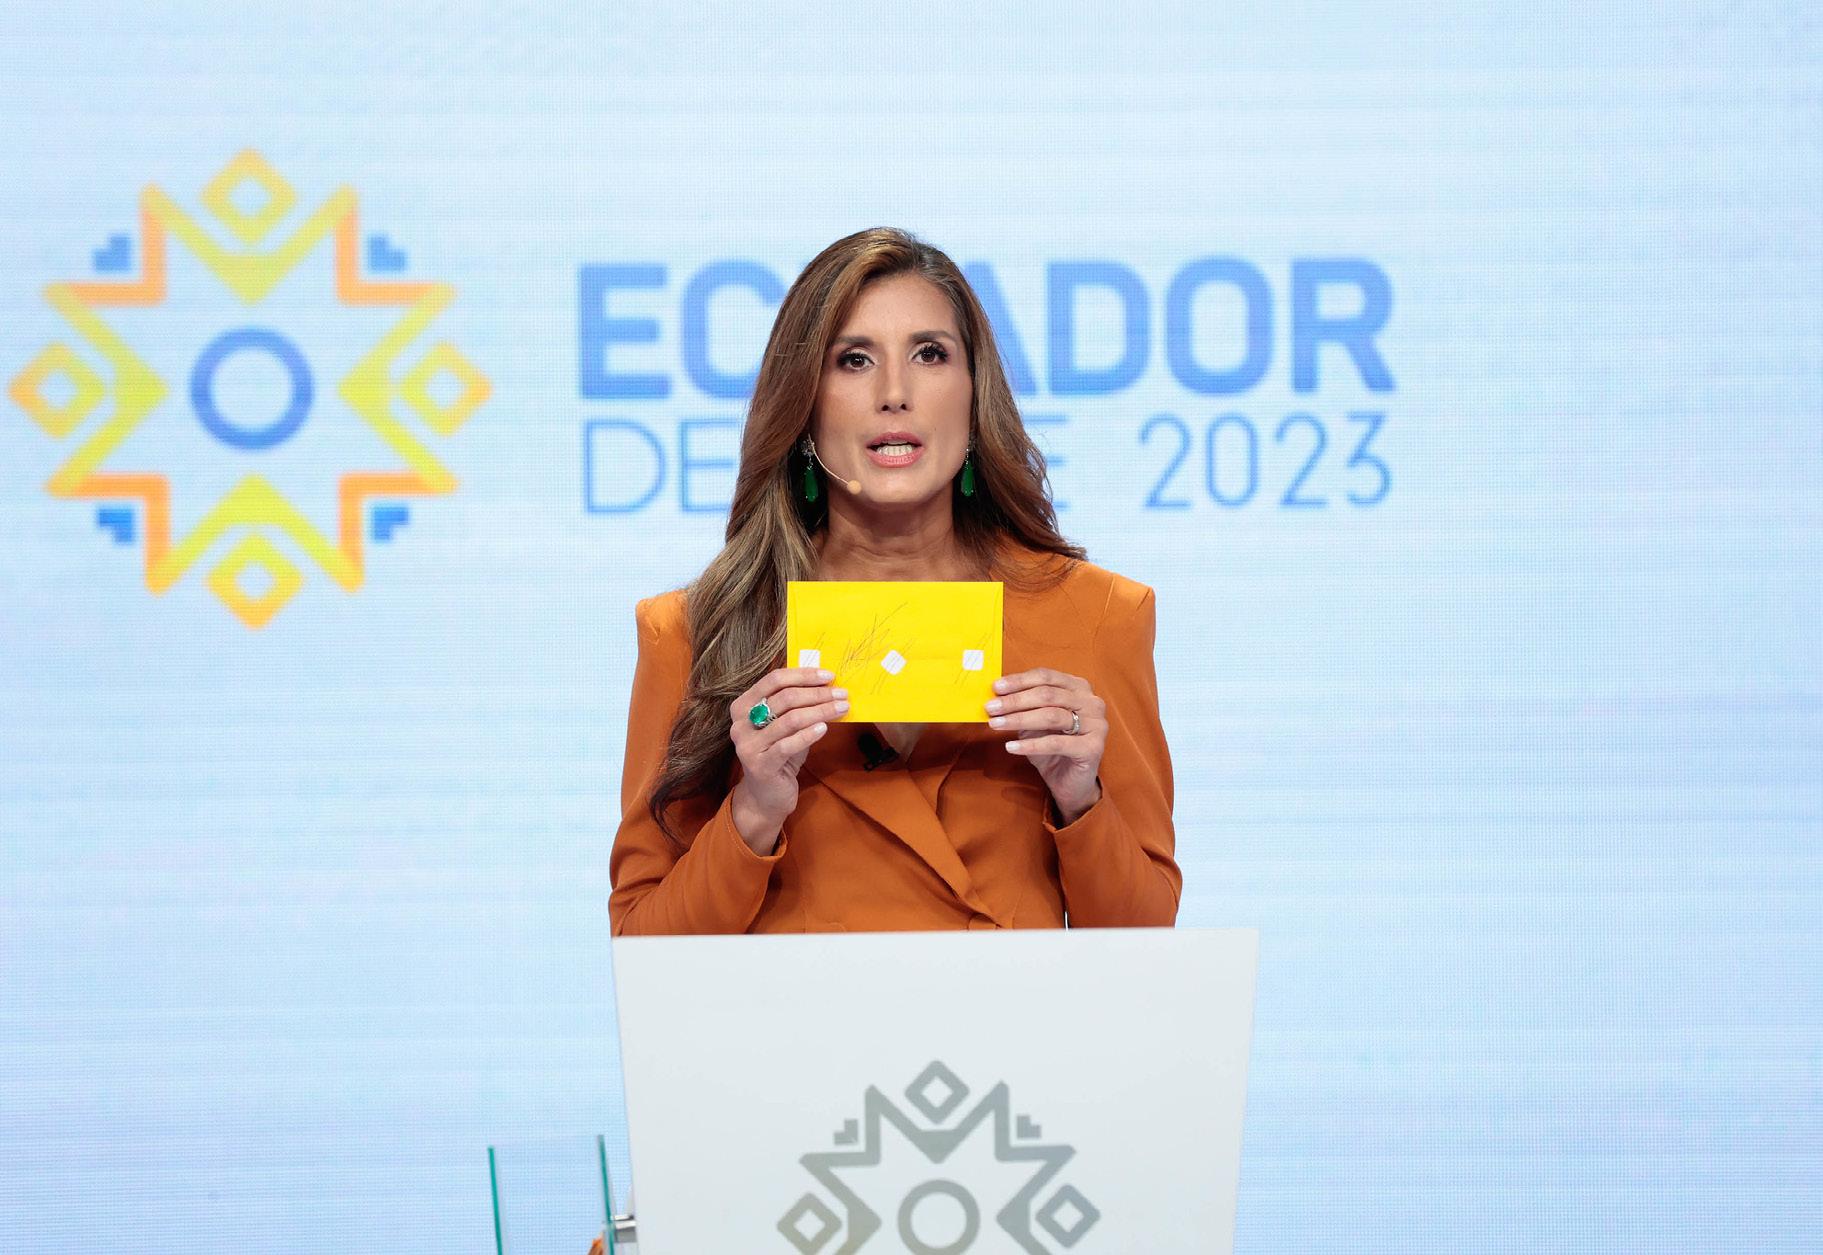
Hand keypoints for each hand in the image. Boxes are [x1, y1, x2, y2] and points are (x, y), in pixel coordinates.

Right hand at [727, 666, 847, 853]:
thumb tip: (826, 683)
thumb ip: (796, 705)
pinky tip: (825, 728)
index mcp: (743, 706)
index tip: (829, 676)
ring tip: (842, 708)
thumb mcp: (785, 725)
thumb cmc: (779, 755)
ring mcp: (748, 745)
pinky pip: (788, 744)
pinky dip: (809, 734)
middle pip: (784, 698)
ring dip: (820, 711)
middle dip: (818, 694)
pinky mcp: (760, 765)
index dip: (803, 675)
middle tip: (842, 694)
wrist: (766, 796)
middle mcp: (740, 723)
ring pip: (790, 719)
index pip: (774, 680)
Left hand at [986, 667, 1105, 824]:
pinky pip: (1056, 743)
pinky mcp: (1093, 748)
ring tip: (995, 724)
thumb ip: (1023, 707)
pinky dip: (1030, 744)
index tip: (995, 687)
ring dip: (1019, 719)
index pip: (1046, 676)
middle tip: (991, 707)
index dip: (1019, 681)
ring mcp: (1096, 724)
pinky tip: (1011, 746)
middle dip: (1015, 701)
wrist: (1071, 782)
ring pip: (1051, 716)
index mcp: (1079, 687)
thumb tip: (996, 696)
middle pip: (1047, 695)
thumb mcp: (1035, 723)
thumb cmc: (1052, 747)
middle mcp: (1092, 702)